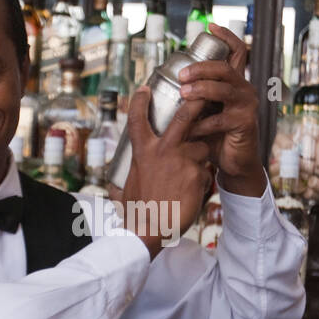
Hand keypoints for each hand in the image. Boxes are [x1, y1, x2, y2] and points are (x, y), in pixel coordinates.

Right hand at [108, 87, 213, 258]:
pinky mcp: (198, 175)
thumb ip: (123, 183)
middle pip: (185, 116)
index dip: (140, 101)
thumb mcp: (124, 190)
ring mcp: (183, 161)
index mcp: (143, 152)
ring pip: (201, 146)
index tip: (145, 88)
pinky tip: (193, 193)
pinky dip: (202, 180)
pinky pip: (206, 171)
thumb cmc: (136, 212)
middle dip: (197, 101)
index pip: (138, 119)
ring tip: (191, 172)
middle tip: (204, 94)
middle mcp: (163, 151)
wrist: (150, 230)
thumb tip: (112, 191)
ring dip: (201, 155)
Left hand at [177, 23, 265, 196]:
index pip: (237, 51)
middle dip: (201, 68)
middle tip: (182, 75)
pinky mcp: (245, 123)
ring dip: (201, 90)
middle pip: (224, 68)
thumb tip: (165, 82)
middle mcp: (244, 88)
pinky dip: (201, 125)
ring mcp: (246, 105)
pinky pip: (220, 120)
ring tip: (184, 94)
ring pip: (223, 89)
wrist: (234, 161)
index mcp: (234, 81)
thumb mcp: (205, 109)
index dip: (226, 37)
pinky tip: (190, 130)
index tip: (210, 26)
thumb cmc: (217, 133)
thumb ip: (195, 94)